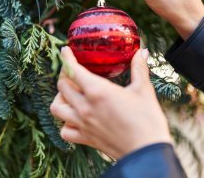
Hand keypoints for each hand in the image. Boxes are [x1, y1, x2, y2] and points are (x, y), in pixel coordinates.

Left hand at [50, 47, 171, 158]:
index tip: (65, 51)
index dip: (66, 58)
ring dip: (60, 98)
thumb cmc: (147, 120)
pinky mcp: (86, 139)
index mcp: (97, 91)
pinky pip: (65, 131)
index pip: (72, 70)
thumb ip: (139, 68)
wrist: (147, 152)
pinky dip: (65, 123)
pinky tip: (74, 118)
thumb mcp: (143, 90)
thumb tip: (142, 52)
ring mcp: (83, 124)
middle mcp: (85, 107)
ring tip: (71, 94)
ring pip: (56, 108)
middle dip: (65, 75)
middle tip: (73, 72)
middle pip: (62, 86)